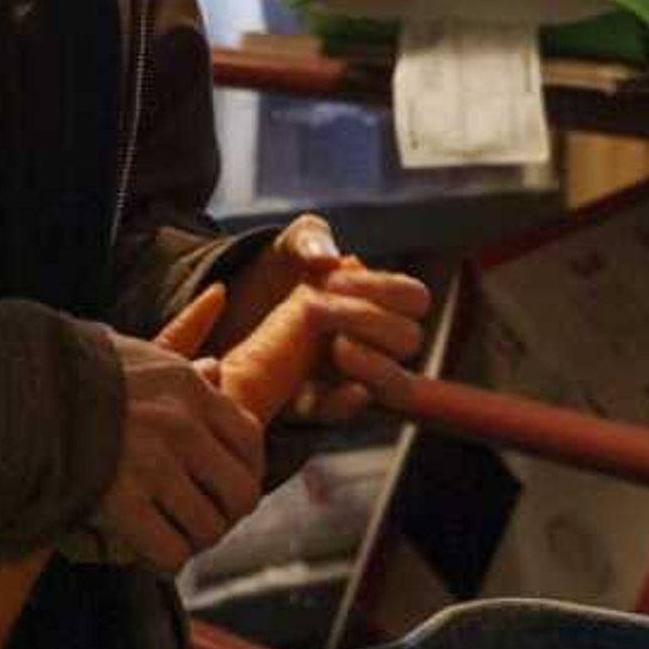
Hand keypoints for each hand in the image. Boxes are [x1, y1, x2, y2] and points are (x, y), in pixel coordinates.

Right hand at [81, 333, 266, 573]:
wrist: (9, 393)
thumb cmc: (66, 374)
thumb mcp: (131, 354)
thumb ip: (177, 365)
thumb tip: (216, 369)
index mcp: (186, 386)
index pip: (250, 438)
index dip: (247, 472)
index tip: (226, 488)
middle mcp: (180, 424)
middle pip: (240, 492)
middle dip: (225, 515)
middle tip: (200, 522)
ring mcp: (153, 463)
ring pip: (207, 527)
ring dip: (190, 541)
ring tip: (168, 538)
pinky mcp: (121, 501)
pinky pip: (169, 551)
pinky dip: (162, 561)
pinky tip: (147, 554)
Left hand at [206, 215, 433, 424]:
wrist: (233, 305)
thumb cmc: (277, 269)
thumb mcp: (289, 244)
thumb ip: (311, 238)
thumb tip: (333, 261)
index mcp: (381, 299)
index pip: (415, 298)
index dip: (386, 289)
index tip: (335, 280)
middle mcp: (375, 340)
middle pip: (409, 340)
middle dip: (373, 324)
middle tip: (325, 310)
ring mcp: (350, 374)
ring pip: (394, 386)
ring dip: (375, 368)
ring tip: (338, 348)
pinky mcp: (315, 399)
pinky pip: (341, 411)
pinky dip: (342, 403)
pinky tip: (334, 389)